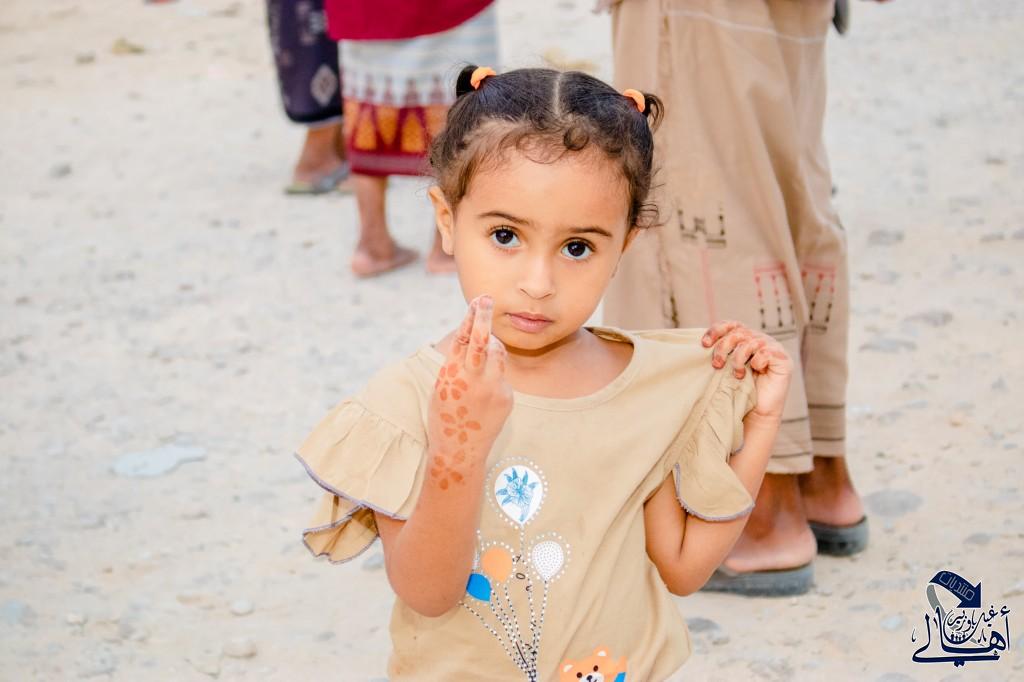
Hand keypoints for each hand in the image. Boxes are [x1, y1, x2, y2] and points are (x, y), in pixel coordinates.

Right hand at [427, 296, 512, 487]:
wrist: (459, 450)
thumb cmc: (444, 416)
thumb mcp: (442, 386)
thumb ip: (457, 363)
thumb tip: (472, 337)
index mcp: (452, 374)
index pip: (464, 338)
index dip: (471, 317)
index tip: (478, 300)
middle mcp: (474, 379)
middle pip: (485, 340)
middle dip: (485, 317)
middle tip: (487, 298)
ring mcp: (494, 388)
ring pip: (499, 354)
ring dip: (493, 345)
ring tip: (483, 352)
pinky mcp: (507, 397)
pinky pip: (501, 376)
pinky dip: (494, 375)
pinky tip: (483, 394)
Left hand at [701, 321, 792, 422]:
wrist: (756, 413)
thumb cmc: (739, 391)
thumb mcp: (725, 368)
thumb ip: (720, 353)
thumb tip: (702, 344)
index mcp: (745, 338)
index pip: (730, 325)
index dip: (716, 331)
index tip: (704, 344)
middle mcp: (759, 339)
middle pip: (737, 333)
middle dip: (723, 348)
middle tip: (717, 365)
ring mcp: (773, 347)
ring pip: (749, 342)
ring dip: (738, 359)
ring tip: (737, 374)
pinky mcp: (783, 359)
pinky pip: (765, 352)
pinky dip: (757, 361)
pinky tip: (755, 370)